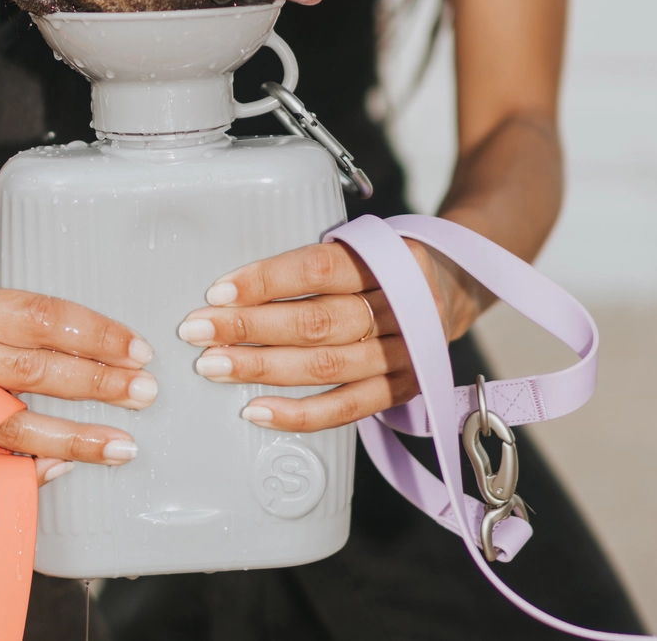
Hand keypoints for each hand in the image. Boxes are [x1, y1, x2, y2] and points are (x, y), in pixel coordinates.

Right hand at [0, 250, 156, 490]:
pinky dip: (18, 472)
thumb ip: (28, 303)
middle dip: (94, 386)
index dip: (92, 336)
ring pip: (7, 427)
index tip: (136, 350)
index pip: (38, 319)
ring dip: (70, 440)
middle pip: (29, 373)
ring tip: (119, 446)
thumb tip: (106, 331)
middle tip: (143, 393)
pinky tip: (59, 471)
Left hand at [178, 238, 482, 431]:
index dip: (267, 280)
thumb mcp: (365, 242)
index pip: (319, 269)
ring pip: (326, 367)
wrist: (459, 282)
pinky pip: (345, 410)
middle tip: (197, 330)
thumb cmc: (391, 258)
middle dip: (250, 327)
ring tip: (212, 365)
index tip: (218, 289)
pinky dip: (298, 415)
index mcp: (389, 259)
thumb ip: (317, 261)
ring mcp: (404, 355)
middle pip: (317, 322)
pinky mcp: (401, 390)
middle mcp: (400, 309)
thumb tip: (235, 284)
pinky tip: (254, 410)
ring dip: (262, 368)